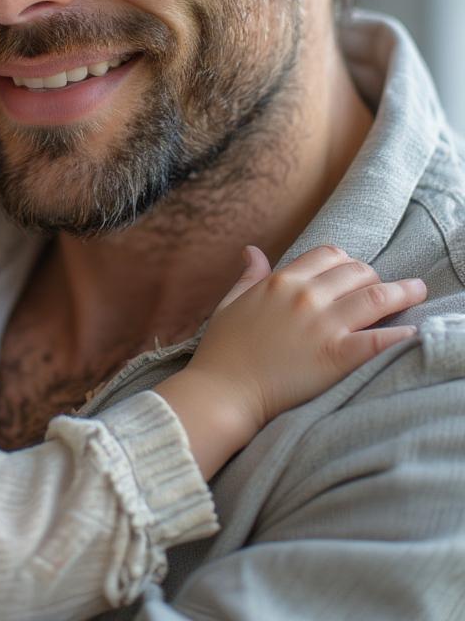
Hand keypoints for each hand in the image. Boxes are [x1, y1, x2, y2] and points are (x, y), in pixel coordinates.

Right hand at [191, 244, 424, 435]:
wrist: (224, 391)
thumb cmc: (223, 350)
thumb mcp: (230, 303)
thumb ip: (248, 276)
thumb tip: (252, 251)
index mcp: (281, 282)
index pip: (328, 256)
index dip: (347, 262)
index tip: (355, 274)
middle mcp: (305, 296)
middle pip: (357, 272)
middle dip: (375, 277)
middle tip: (386, 289)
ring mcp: (322, 325)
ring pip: (376, 297)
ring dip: (403, 292)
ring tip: (417, 292)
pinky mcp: (337, 356)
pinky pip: (381, 340)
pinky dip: (402, 335)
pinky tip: (415, 332)